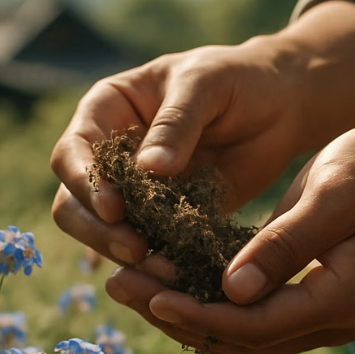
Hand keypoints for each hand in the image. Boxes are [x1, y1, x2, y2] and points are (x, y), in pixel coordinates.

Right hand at [50, 38, 308, 267]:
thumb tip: (148, 168)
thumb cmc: (238, 79)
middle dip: (99, 230)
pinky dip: (160, 262)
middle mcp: (112, 155)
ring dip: (125, 254)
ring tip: (163, 268)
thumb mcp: (206, 84)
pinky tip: (181, 274)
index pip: (73, 152)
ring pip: (106, 232)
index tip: (114, 208)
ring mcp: (138, 192)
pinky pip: (152, 245)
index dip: (84, 183)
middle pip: (75, 202)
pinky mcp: (169, 219)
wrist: (281, 106)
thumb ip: (177, 123)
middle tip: (135, 250)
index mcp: (107, 112)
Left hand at [104, 125, 354, 353]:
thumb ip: (287, 243)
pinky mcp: (310, 299)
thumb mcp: (335, 194)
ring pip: (240, 334)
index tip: (148, 292)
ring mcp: (321, 316)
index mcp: (337, 300)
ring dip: (185, 314)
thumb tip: (232, 289)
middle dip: (176, 317)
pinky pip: (251, 316)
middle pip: (238, 339)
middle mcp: (328, 321)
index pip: (253, 326)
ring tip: (132, 285)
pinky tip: (172, 281)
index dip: (197, 314)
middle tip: (119, 287)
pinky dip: (208, 304)